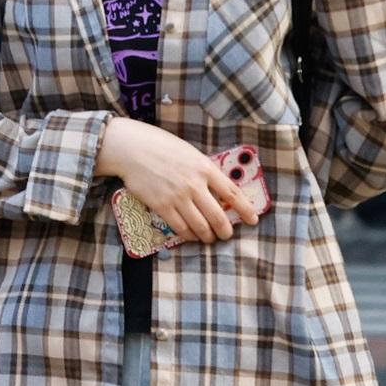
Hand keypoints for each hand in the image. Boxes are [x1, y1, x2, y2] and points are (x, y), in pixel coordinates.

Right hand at [99, 115, 256, 245]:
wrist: (132, 149)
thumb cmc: (162, 147)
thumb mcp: (190, 153)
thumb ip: (205, 171)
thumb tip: (219, 191)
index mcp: (205, 168)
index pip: (232, 193)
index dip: (245, 209)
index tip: (252, 219)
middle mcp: (194, 184)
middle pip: (218, 216)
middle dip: (226, 230)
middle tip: (227, 235)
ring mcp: (178, 197)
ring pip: (201, 226)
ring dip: (208, 236)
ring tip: (209, 238)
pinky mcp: (162, 206)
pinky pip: (180, 228)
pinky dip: (189, 235)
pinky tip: (192, 236)